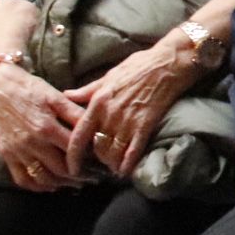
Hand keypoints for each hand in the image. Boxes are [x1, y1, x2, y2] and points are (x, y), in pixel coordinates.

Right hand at [0, 62, 86, 190]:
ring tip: (75, 183)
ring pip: (42, 178)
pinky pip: (22, 178)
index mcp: (46, 127)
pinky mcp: (7, 155)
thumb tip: (96, 126)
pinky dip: (37, 186)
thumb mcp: (56, 97)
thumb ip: (75, 113)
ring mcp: (17, 151)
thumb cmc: (31, 90)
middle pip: (59, 169)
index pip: (72, 151)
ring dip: (61, 184)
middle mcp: (31, 143)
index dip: (88, 159)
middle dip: (79, 176)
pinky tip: (50, 185)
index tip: (99, 163)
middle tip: (92, 178)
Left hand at [64, 39, 192, 177]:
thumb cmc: (138, 66)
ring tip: (113, 167)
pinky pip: (134, 150)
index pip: (78, 135)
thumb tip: (67, 95)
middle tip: (99, 165)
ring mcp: (129, 120)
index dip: (72, 155)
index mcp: (98, 101)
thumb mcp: (108, 76)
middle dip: (97, 160)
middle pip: (97, 148)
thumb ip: (87, 90)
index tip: (70, 167)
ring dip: (112, 163)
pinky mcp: (146, 124)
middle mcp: (110, 114)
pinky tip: (126, 171)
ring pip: (114, 152)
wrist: (168, 63)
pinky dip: (128, 163)